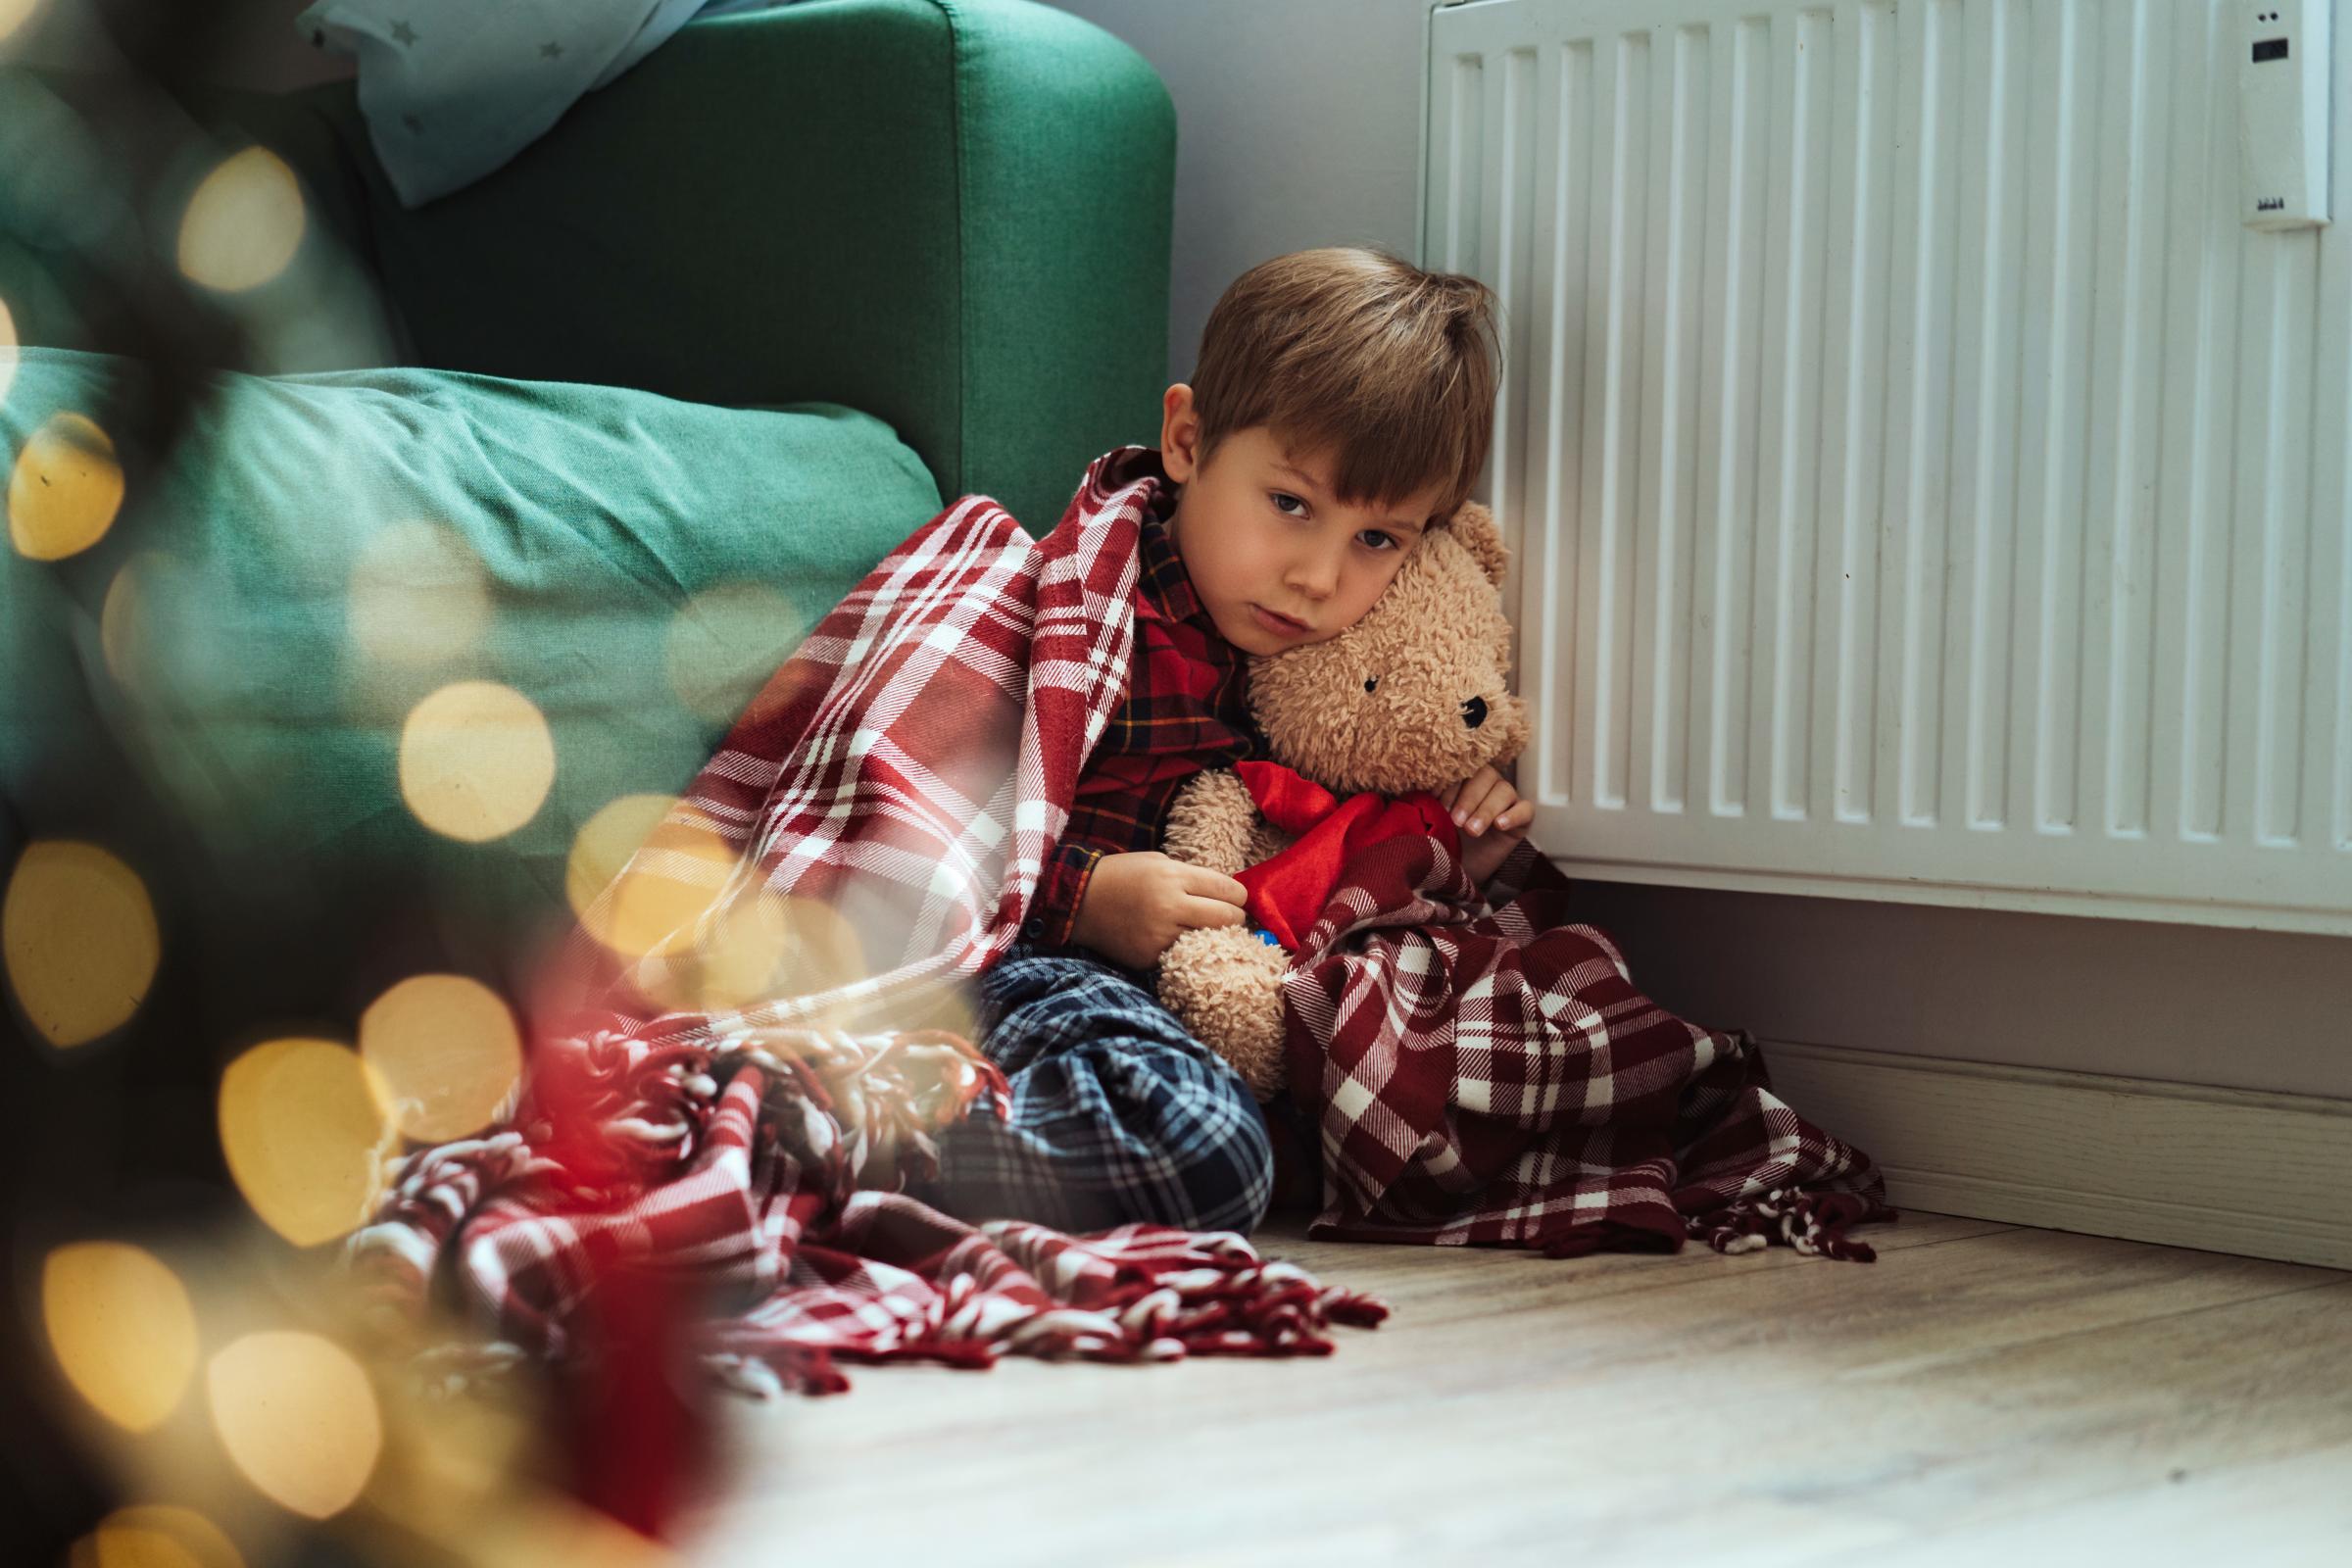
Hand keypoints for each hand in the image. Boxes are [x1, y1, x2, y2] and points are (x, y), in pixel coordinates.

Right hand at [1069, 850, 1248, 971]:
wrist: (1079, 901)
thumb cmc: (1122, 876)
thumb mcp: (1158, 862)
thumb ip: (1191, 875)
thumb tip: (1225, 892)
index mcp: (1174, 877)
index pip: (1229, 890)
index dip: (1239, 896)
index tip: (1236, 899)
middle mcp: (1170, 906)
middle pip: (1228, 918)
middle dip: (1234, 918)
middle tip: (1227, 918)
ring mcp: (1160, 935)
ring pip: (1210, 942)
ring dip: (1213, 938)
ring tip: (1206, 931)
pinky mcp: (1150, 957)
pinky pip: (1184, 957)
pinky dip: (1187, 951)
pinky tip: (1179, 942)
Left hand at [1439, 765, 1531, 887]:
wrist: (1460, 868)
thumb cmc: (1447, 841)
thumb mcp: (1434, 822)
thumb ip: (1431, 805)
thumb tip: (1423, 794)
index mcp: (1465, 779)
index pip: (1463, 770)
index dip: (1452, 786)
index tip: (1439, 807)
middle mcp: (1488, 785)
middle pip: (1486, 775)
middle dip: (1469, 798)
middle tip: (1457, 821)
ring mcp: (1507, 800)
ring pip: (1504, 790)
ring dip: (1486, 809)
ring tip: (1473, 830)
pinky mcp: (1523, 819)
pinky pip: (1525, 809)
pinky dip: (1513, 815)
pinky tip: (1500, 825)